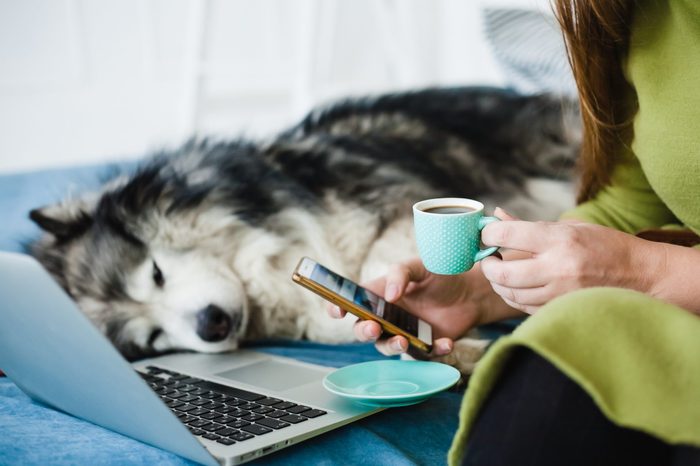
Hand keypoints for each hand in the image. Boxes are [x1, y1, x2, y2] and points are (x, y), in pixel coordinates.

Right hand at [327, 258, 497, 356]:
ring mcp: (403, 333)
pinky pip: (422, 354)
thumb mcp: (419, 266)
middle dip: (364, 331)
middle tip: (373, 327)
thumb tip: (389, 296)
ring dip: (392, 346)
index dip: (339, 307)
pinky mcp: (423, 346)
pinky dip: (433, 351)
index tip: (338, 311)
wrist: (470, 291)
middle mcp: (386, 316)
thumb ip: (401, 274)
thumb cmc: (439, 274)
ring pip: (387, 346)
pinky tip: (445, 343)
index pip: (352, 302)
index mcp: (379, 294)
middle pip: (363, 330)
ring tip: (403, 340)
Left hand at [479, 209, 658, 312]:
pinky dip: (513, 297)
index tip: (486, 234)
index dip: (489, 234)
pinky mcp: (562, 309)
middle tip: (488, 258)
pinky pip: (525, 307)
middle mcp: (558, 267)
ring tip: (499, 272)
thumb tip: (496, 216)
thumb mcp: (570, 226)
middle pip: (503, 273)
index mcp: (559, 239)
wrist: (640, 274)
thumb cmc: (603, 244)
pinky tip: (515, 287)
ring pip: (511, 294)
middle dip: (487, 265)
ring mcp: (560, 292)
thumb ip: (529, 226)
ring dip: (498, 283)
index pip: (508, 235)